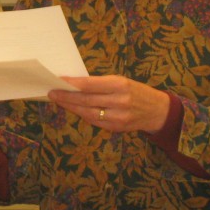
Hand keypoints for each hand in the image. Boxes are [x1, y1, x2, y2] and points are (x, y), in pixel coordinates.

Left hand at [49, 75, 169, 133]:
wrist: (157, 111)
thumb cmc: (136, 91)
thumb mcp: (122, 81)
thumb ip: (101, 84)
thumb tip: (76, 84)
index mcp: (120, 85)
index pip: (90, 85)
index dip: (73, 83)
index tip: (59, 80)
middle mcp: (119, 101)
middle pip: (86, 100)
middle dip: (67, 96)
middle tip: (52, 92)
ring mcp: (118, 117)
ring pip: (88, 113)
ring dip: (71, 107)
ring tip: (59, 100)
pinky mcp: (116, 128)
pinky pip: (94, 122)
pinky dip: (82, 115)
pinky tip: (73, 109)